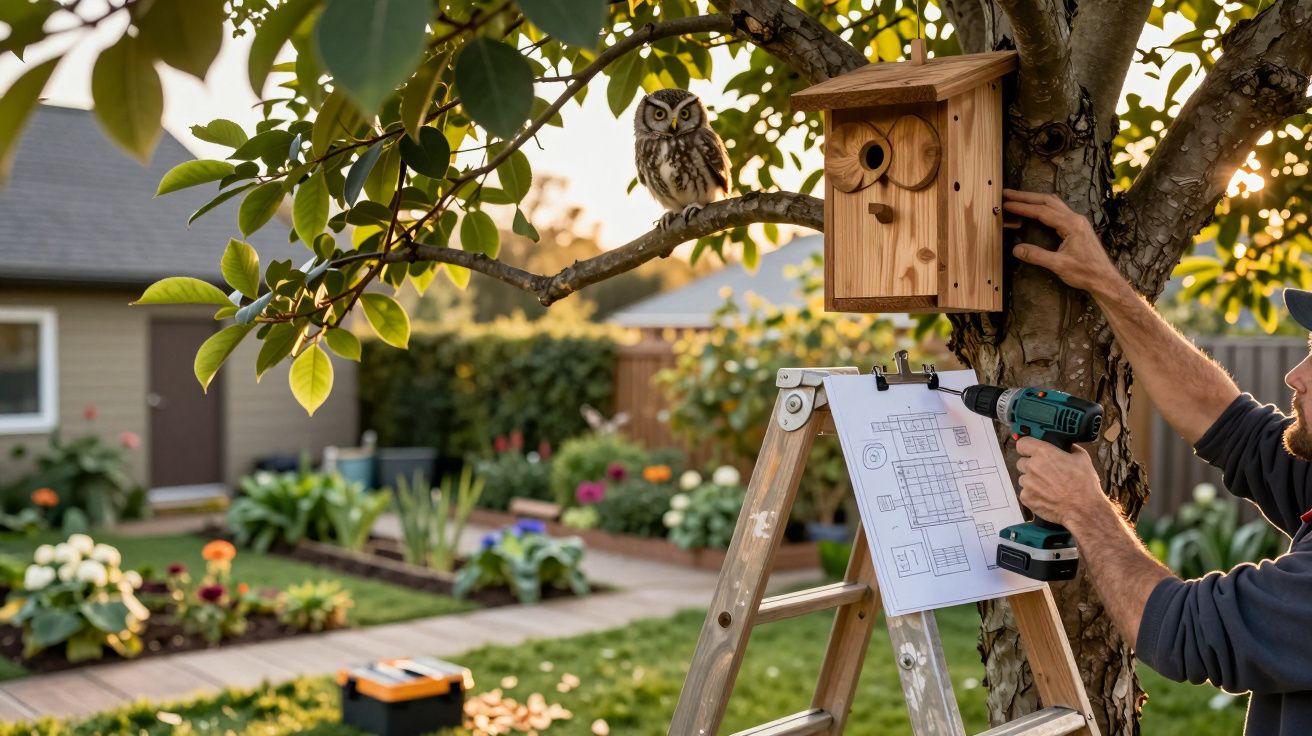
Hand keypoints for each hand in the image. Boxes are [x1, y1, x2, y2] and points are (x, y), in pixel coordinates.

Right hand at [1002, 189, 1120, 294]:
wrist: (1105, 279)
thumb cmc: (1085, 272)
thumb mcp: (1059, 265)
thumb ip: (1037, 256)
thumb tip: (1016, 249)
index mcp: (1071, 224)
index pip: (1042, 211)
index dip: (1022, 207)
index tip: (1007, 204)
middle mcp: (1075, 218)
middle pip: (1047, 201)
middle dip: (1026, 197)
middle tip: (1008, 194)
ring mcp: (1078, 222)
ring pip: (1054, 204)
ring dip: (1035, 200)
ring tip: (1018, 198)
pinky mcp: (1078, 227)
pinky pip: (1058, 211)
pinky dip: (1044, 207)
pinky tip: (1036, 210)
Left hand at [1014, 437, 1106, 527]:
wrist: (1083, 508)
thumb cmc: (1084, 484)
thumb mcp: (1082, 458)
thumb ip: (1068, 449)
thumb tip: (1065, 446)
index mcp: (1044, 453)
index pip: (1022, 444)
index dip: (1026, 447)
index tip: (1030, 450)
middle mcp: (1032, 466)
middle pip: (1021, 462)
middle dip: (1031, 466)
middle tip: (1044, 472)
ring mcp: (1028, 483)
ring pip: (1024, 478)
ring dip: (1032, 481)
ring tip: (1048, 486)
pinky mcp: (1026, 497)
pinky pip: (1025, 492)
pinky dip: (1033, 494)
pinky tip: (1046, 496)